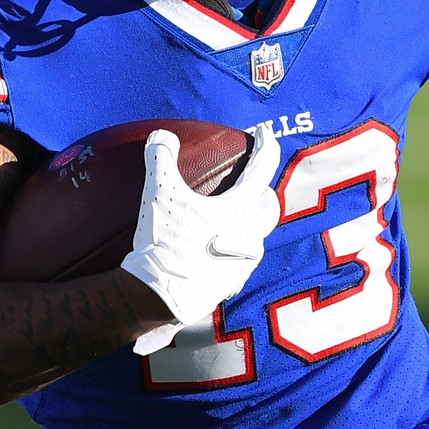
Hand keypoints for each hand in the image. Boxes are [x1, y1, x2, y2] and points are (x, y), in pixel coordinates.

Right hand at [120, 126, 281, 353]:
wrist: (160, 296)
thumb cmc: (166, 241)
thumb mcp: (158, 193)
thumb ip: (160, 157)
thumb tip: (162, 135)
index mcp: (241, 209)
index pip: (263, 168)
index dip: (266, 145)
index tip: (266, 132)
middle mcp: (252, 235)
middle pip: (269, 205)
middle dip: (263, 190)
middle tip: (250, 181)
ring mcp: (246, 262)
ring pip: (256, 233)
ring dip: (247, 220)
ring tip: (227, 215)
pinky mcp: (234, 282)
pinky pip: (241, 257)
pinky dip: (232, 245)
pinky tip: (213, 245)